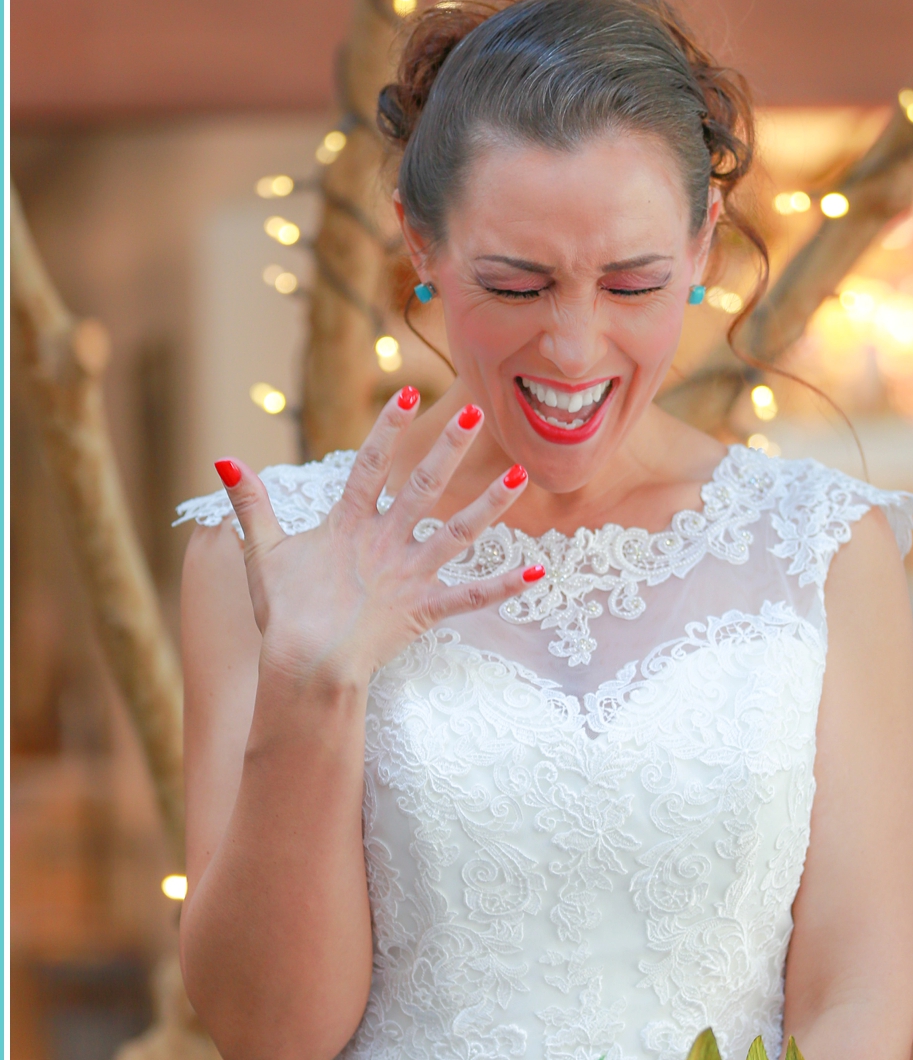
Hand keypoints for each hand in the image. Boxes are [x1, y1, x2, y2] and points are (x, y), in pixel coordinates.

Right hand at [213, 392, 542, 689]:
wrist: (305, 666)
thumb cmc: (283, 615)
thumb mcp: (264, 554)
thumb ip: (251, 505)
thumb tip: (225, 459)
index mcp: (348, 525)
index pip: (371, 464)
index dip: (388, 428)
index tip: (408, 394)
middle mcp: (385, 542)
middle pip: (423, 486)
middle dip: (450, 448)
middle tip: (477, 414)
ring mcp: (408, 575)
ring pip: (458, 532)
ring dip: (491, 504)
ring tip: (519, 475)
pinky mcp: (425, 609)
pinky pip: (472, 597)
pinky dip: (506, 586)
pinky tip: (540, 572)